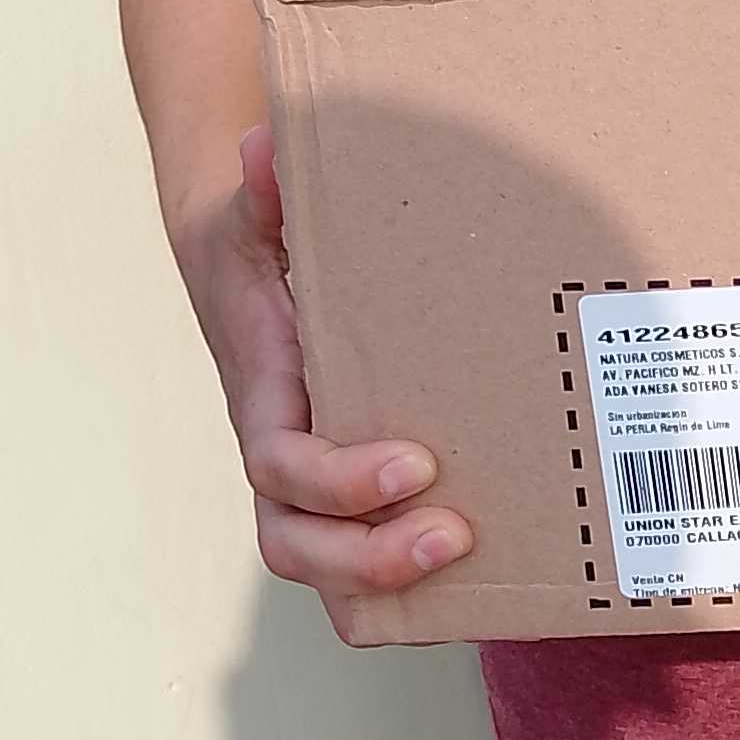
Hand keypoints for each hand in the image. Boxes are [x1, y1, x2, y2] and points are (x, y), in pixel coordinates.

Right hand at [179, 129, 472, 633]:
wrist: (250, 268)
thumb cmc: (262, 246)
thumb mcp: (258, 212)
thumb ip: (266, 189)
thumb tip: (263, 150)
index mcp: (266, 397)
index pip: (281, 468)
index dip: (340, 483)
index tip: (416, 465)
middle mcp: (287, 459)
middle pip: (296, 546)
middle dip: (371, 556)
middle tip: (455, 532)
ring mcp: (319, 490)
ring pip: (330, 575)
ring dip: (392, 584)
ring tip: (472, 559)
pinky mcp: (357, 500)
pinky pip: (370, 569)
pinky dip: (416, 589)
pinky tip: (489, 579)